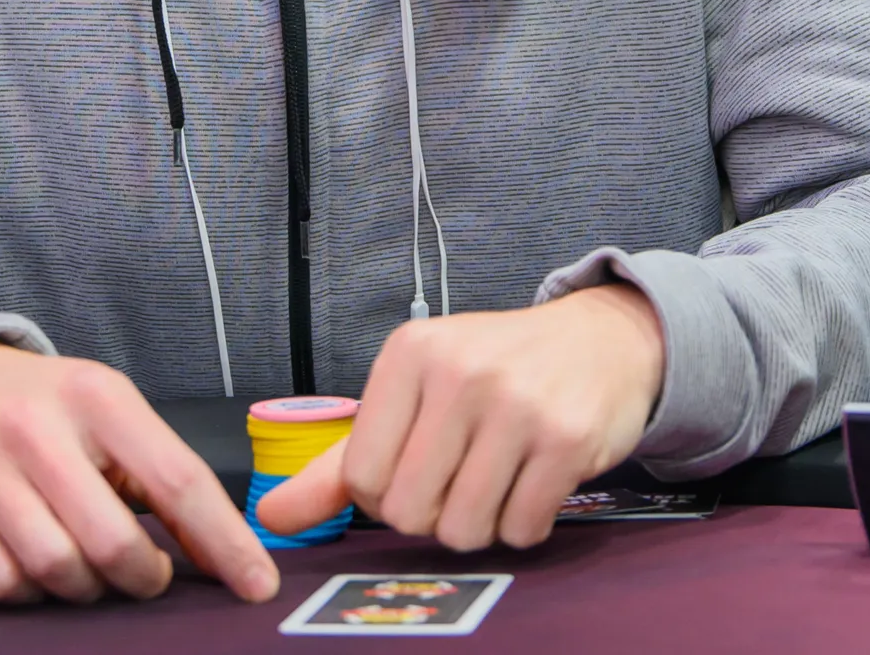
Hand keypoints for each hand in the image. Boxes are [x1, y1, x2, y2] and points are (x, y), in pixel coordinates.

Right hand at [0, 343, 278, 605]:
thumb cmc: (48, 406)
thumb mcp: (111, 410)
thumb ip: (163, 475)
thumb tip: (226, 556)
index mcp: (97, 396)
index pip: (177, 479)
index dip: (223, 542)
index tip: (256, 584)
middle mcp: (36, 428)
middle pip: (112, 542)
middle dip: (143, 575)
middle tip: (148, 572)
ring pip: (56, 569)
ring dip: (86, 588)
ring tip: (91, 565)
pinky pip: (2, 585)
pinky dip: (32, 592)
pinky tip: (39, 566)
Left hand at [256, 283, 665, 550]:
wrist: (599, 340)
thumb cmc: (494, 371)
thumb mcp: (413, 393)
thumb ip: (339, 462)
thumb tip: (271, 516)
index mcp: (409, 354)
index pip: (359, 477)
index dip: (385, 495)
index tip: (414, 469)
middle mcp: (459, 372)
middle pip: (408, 511)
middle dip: (432, 513)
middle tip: (458, 478)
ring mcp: (517, 404)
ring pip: (463, 528)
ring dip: (479, 524)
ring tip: (495, 480)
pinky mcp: (567, 438)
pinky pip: (521, 529)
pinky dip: (523, 525)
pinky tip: (531, 485)